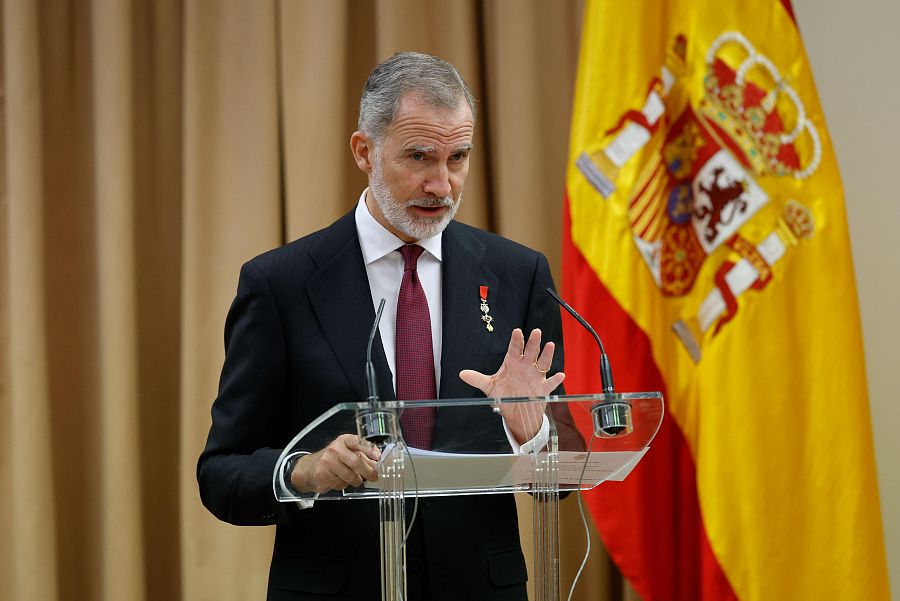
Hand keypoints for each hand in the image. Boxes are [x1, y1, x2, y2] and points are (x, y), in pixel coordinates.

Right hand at [291, 434, 380, 493]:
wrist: (309, 468)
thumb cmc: (332, 460)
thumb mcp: (347, 453)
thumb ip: (363, 456)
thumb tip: (378, 462)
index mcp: (344, 440)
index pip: (358, 441)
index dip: (370, 449)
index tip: (378, 456)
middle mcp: (335, 449)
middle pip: (356, 461)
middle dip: (368, 471)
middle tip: (374, 476)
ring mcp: (328, 461)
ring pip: (350, 476)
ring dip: (356, 481)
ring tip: (354, 479)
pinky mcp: (323, 474)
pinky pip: (340, 483)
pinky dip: (344, 485)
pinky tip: (338, 480)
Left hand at [459, 328, 564, 442]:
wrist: (515, 412)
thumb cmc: (504, 395)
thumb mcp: (489, 387)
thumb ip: (477, 379)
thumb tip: (462, 374)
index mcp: (513, 363)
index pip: (515, 348)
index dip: (516, 340)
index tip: (517, 331)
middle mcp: (526, 367)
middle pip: (531, 351)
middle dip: (533, 342)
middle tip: (536, 332)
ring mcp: (535, 377)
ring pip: (543, 363)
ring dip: (547, 355)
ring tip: (550, 345)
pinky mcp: (542, 389)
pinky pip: (550, 383)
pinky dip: (555, 379)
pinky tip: (560, 375)